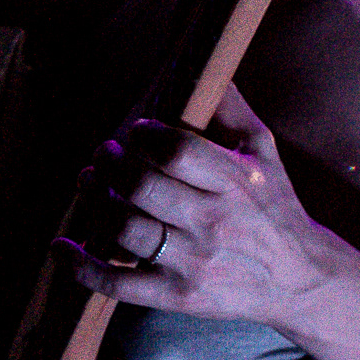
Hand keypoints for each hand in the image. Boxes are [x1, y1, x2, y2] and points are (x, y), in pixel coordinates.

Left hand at [57, 88, 333, 324]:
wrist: (299, 280)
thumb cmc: (273, 207)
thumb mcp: (264, 153)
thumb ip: (231, 109)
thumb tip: (203, 63)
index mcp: (236, 182)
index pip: (176, 151)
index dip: (144, 136)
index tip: (135, 132)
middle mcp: (214, 222)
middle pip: (141, 187)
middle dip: (110, 164)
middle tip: (103, 154)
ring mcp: (194, 262)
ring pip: (124, 229)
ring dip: (94, 201)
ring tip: (88, 183)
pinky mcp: (178, 296)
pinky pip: (118, 283)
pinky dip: (81, 266)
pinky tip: (61, 247)